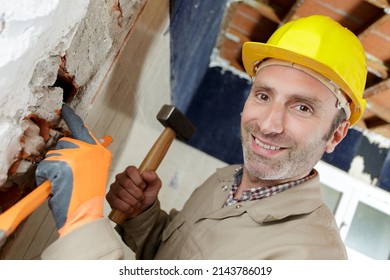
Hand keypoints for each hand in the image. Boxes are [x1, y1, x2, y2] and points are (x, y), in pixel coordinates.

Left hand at [35, 104, 111, 235]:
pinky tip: (58, 186)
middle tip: (67, 176)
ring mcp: (77, 155)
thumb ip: (86, 157)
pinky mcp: (63, 163)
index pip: (83, 129)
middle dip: (60, 158)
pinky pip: (45, 166)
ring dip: (53, 170)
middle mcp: (90, 149)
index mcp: (100, 152)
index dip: (73, 119)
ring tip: (64, 183)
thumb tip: (70, 148)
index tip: (66, 109)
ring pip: (53, 155)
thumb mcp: (93, 172)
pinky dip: (46, 178)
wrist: (86, 212)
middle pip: (65, 142)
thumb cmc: (88, 197)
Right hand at [106, 166, 161, 218]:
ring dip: (132, 201)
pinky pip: (115, 201)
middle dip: (137, 193)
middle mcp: (120, 177)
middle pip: (126, 183)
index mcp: (131, 171)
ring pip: (121, 192)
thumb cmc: (147, 194)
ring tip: (137, 204)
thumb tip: (144, 173)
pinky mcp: (110, 197)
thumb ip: (153, 177)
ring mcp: (114, 187)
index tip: (143, 187)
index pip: (131, 171)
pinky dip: (125, 207)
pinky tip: (130, 208)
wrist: (142, 209)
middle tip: (141, 197)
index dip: (139, 180)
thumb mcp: (155, 185)